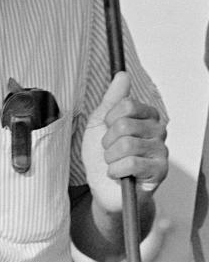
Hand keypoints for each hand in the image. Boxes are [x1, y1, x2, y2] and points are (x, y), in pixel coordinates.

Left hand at [81, 71, 167, 212]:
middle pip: (124, 125)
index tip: (107, 129)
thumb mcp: (101, 121)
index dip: (108, 119)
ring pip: (126, 145)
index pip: (126, 104)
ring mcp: (161, 152)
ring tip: (114, 162)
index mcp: (146, 117)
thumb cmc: (102, 153)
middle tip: (110, 150)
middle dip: (107, 141)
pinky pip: (132, 164)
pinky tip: (118, 174)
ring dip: (110, 157)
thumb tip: (122, 75)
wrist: (103, 186)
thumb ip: (112, 98)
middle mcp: (158, 131)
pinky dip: (116, 170)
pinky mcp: (160, 172)